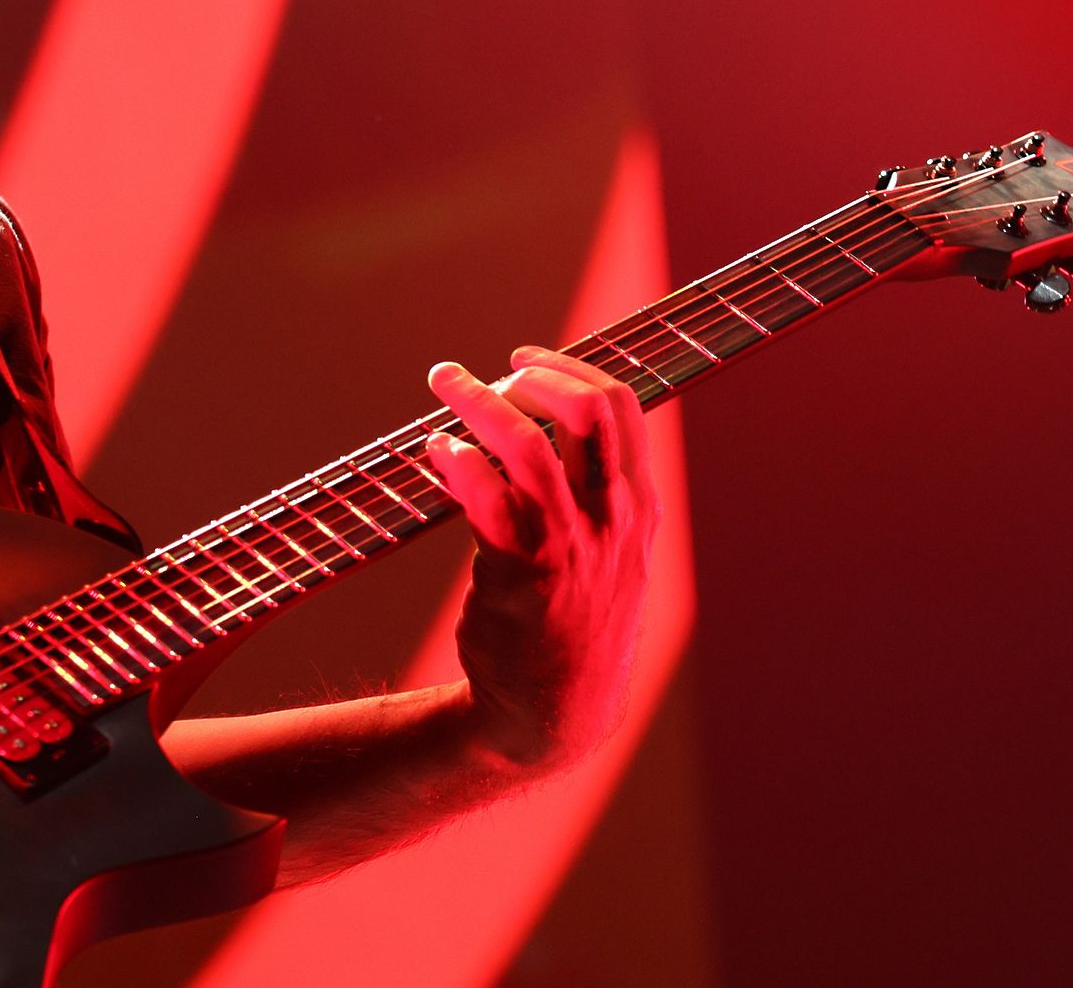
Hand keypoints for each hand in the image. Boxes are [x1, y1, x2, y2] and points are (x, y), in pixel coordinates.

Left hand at [420, 347, 658, 773]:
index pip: (622, 408)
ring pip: (527, 441)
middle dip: (533, 372)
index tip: (526, 359)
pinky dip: (454, 459)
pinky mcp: (524, 570)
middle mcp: (613, 518)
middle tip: (485, 370)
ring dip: (477, 400)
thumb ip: (596, 499)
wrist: (557, 712)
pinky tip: (435, 452)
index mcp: (638, 508)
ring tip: (442, 381)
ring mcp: (571, 542)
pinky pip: (484, 493)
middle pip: (587, 408)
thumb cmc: (576, 626)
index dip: (571, 367)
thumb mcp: (615, 559)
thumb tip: (547, 430)